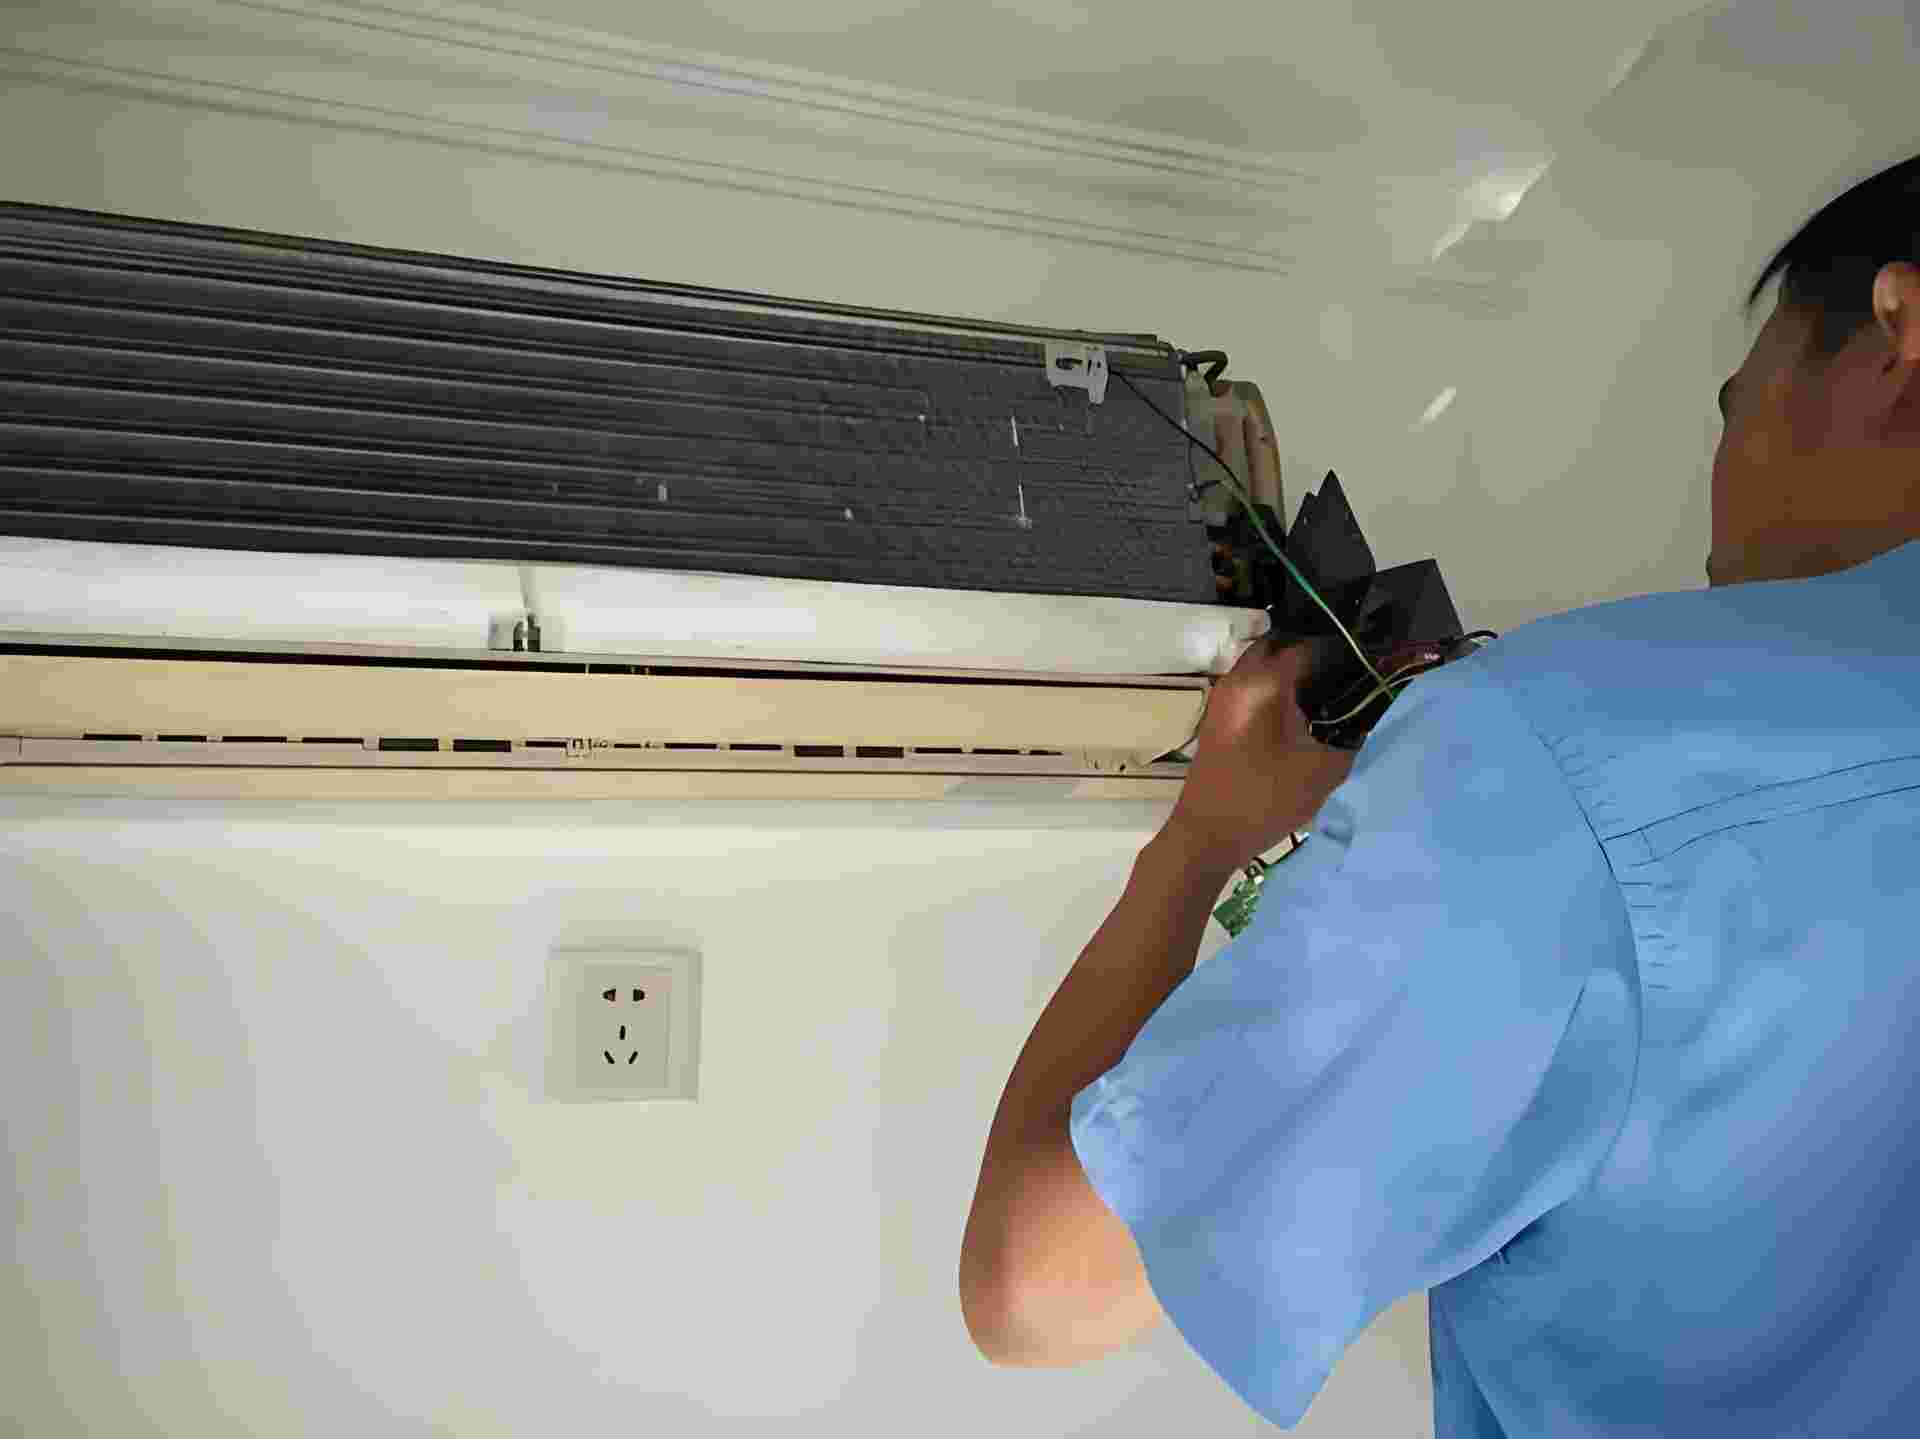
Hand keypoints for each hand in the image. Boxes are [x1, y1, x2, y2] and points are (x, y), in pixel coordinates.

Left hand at [1160, 635, 1357, 873]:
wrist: (1206, 835)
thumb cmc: (1264, 799)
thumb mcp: (1323, 771)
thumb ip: (1355, 740)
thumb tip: (1374, 721)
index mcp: (1263, 683)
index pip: (1308, 647)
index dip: (1341, 652)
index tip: (1370, 662)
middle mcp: (1238, 680)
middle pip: (1280, 647)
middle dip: (1313, 653)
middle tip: (1347, 672)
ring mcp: (1224, 698)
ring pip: (1263, 666)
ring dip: (1293, 671)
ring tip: (1330, 690)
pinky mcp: (1219, 718)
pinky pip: (1252, 686)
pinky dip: (1277, 688)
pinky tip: (1303, 713)